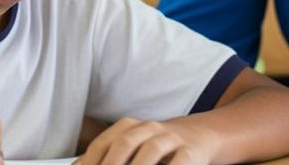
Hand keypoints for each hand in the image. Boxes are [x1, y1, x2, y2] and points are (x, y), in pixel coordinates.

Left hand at [77, 117, 214, 164]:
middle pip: (125, 142)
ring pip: (152, 149)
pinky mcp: (191, 151)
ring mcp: (171, 138)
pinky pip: (180, 161)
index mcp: (128, 128)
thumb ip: (104, 158)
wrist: (199, 137)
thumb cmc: (157, 149)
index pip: (103, 143)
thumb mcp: (130, 149)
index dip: (90, 161)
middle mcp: (149, 129)